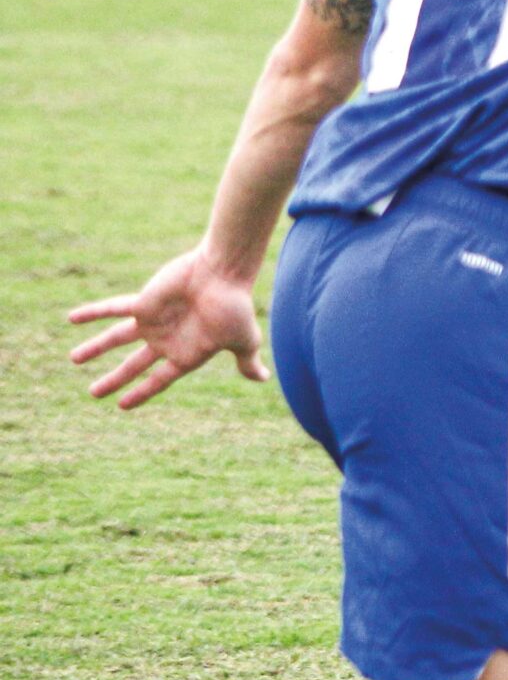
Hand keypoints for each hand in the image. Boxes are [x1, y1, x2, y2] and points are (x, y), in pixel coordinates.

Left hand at [68, 247, 269, 409]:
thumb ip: (246, 361)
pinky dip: (93, 313)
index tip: (122, 405)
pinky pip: (112, 309)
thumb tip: (264, 378)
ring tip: (74, 358)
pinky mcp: (142, 303)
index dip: (140, 392)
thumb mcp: (243, 340)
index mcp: (186, 354)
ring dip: (95, 348)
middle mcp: (165, 339)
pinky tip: (72, 319)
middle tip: (93, 393)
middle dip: (114, 379)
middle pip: (133, 364)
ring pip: (116, 339)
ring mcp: (152, 321)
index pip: (158, 380)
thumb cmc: (234, 307)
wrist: (224, 274)